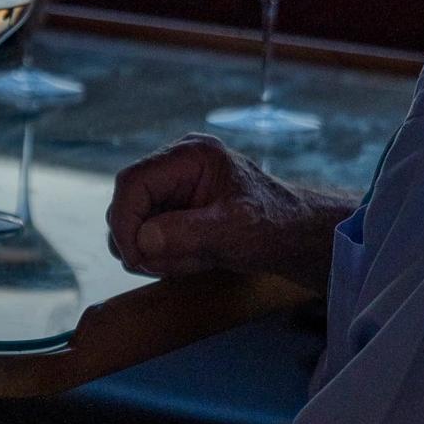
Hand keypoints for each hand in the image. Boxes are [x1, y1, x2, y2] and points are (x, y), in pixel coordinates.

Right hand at [106, 134, 353, 291]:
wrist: (299, 236)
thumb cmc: (274, 227)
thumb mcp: (233, 232)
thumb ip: (186, 234)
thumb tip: (141, 240)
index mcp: (190, 155)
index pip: (133, 182)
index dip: (125, 221)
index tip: (134, 258)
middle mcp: (177, 163)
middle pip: (130, 199)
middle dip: (138, 239)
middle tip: (159, 267)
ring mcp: (177, 183)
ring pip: (137, 218)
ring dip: (153, 249)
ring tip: (189, 263)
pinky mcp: (178, 204)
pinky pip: (152, 229)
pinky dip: (164, 252)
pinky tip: (193, 260)